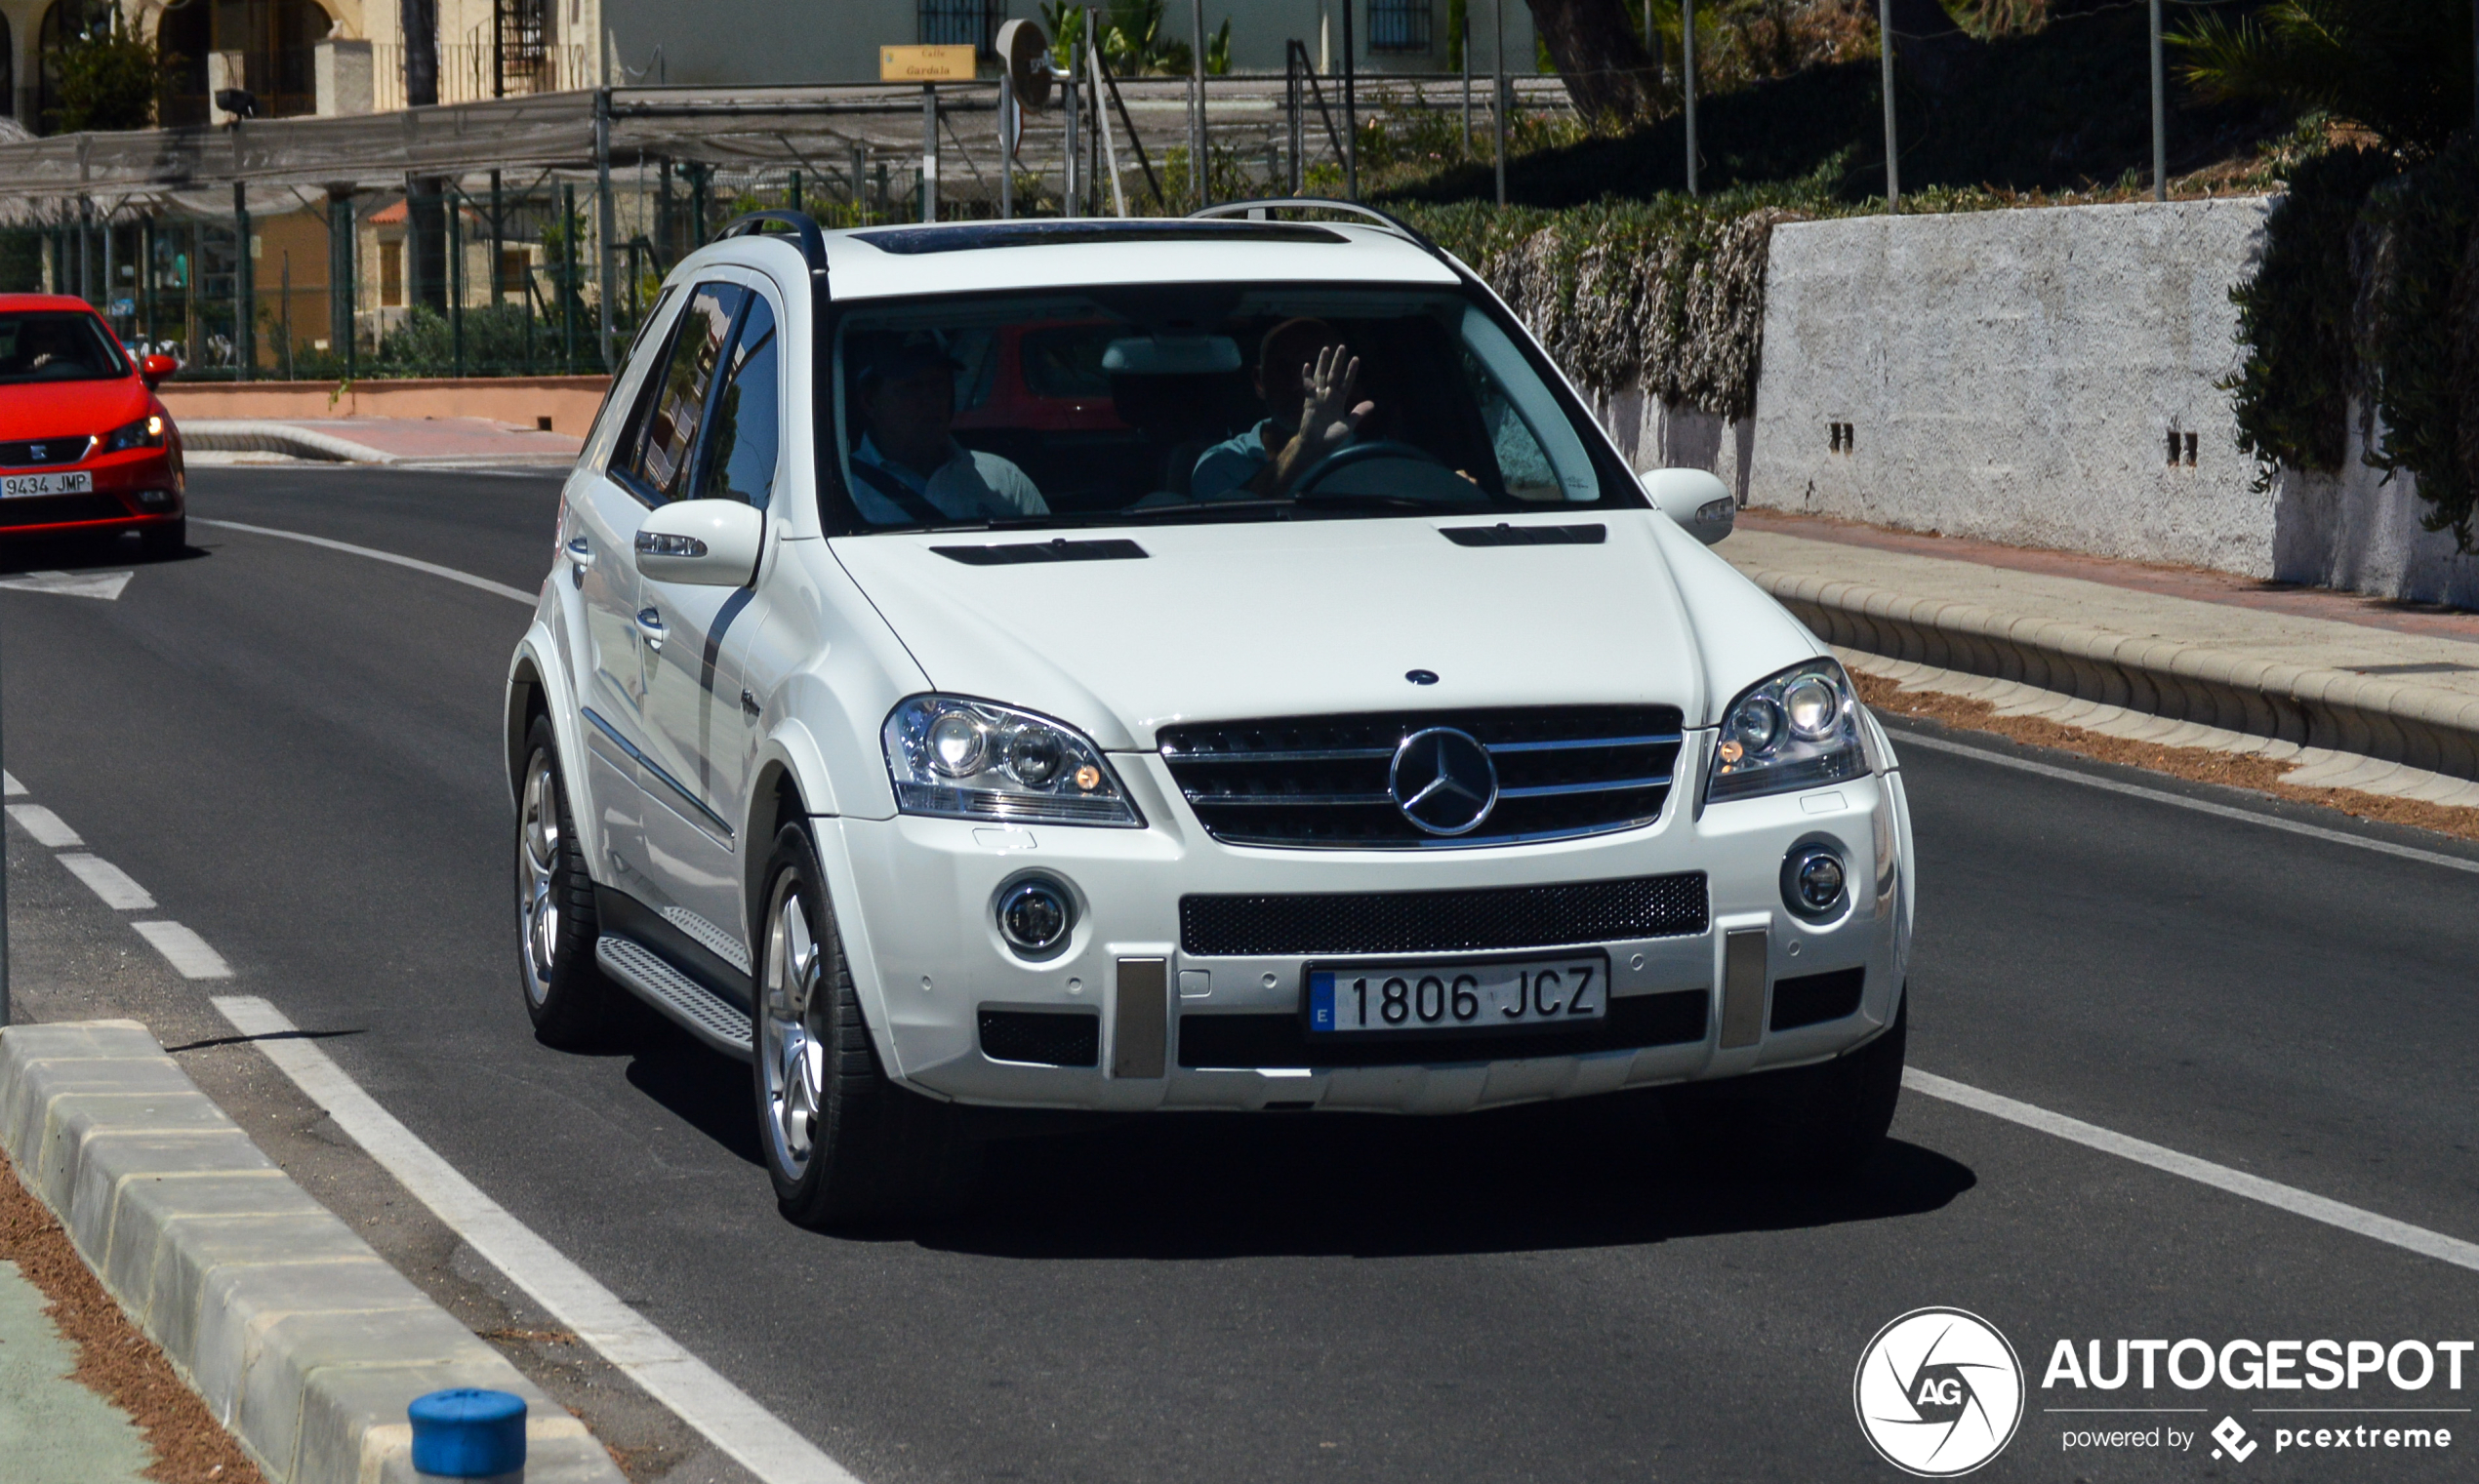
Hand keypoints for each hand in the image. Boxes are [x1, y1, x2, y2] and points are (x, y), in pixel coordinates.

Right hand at [1294, 343, 1373, 459]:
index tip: (1356, 359)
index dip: (1351, 371)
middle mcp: (1329, 396)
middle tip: (1342, 347)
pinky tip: (1307, 365)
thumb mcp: (1349, 425)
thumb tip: (1373, 404)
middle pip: (1334, 374)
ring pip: (1321, 376)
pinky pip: (1308, 386)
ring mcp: (1318, 397)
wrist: (1316, 446)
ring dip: (1323, 363)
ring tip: (1326, 349)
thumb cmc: (1331, 438)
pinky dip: (1307, 376)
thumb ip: (1358, 413)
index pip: (1346, 382)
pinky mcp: (1309, 401)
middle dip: (1338, 361)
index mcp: (1339, 401)